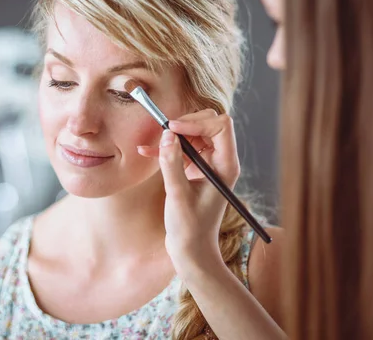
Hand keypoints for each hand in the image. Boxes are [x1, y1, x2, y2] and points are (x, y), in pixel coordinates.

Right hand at [138, 109, 240, 270]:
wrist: (192, 250)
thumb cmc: (190, 228)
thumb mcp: (177, 194)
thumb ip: (172, 163)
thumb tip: (167, 135)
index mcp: (225, 166)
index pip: (220, 127)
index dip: (196, 123)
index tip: (172, 129)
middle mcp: (220, 162)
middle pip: (208, 124)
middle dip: (184, 125)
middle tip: (163, 132)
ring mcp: (208, 165)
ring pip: (194, 134)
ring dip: (172, 136)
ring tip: (151, 145)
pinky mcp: (195, 170)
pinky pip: (183, 148)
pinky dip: (166, 148)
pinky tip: (147, 151)